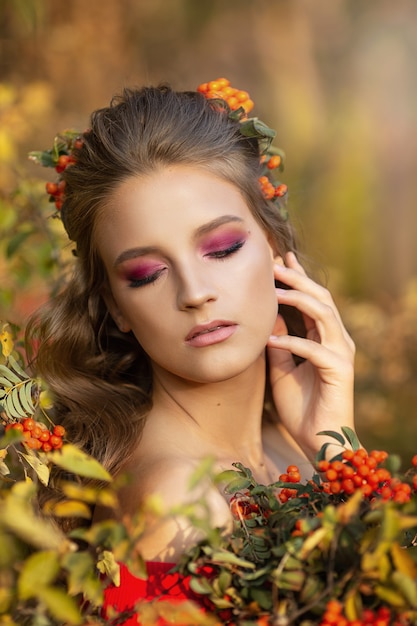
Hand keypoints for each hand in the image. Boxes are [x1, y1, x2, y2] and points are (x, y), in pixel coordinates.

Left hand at [267, 252, 355, 461]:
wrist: (319, 442)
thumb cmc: (301, 407)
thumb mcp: (281, 369)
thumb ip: (277, 343)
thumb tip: (266, 316)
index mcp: (324, 339)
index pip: (313, 300)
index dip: (298, 278)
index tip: (279, 258)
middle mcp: (337, 341)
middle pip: (321, 298)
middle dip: (297, 278)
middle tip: (273, 263)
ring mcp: (341, 354)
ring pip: (324, 314)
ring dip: (297, 299)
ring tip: (272, 290)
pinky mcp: (339, 371)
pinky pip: (313, 349)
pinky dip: (291, 342)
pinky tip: (269, 340)